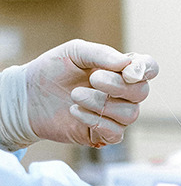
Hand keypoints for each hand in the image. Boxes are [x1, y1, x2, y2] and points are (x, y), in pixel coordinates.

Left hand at [25, 39, 157, 147]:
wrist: (26, 97)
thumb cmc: (51, 71)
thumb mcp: (73, 52)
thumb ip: (101, 53)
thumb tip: (126, 63)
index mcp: (120, 70)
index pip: (149, 68)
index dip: (145, 70)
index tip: (128, 71)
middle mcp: (123, 92)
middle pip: (142, 92)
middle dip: (118, 86)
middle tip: (92, 78)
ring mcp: (115, 114)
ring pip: (130, 114)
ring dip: (102, 103)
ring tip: (75, 96)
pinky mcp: (103, 133)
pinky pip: (115, 132)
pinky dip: (95, 120)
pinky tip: (75, 111)